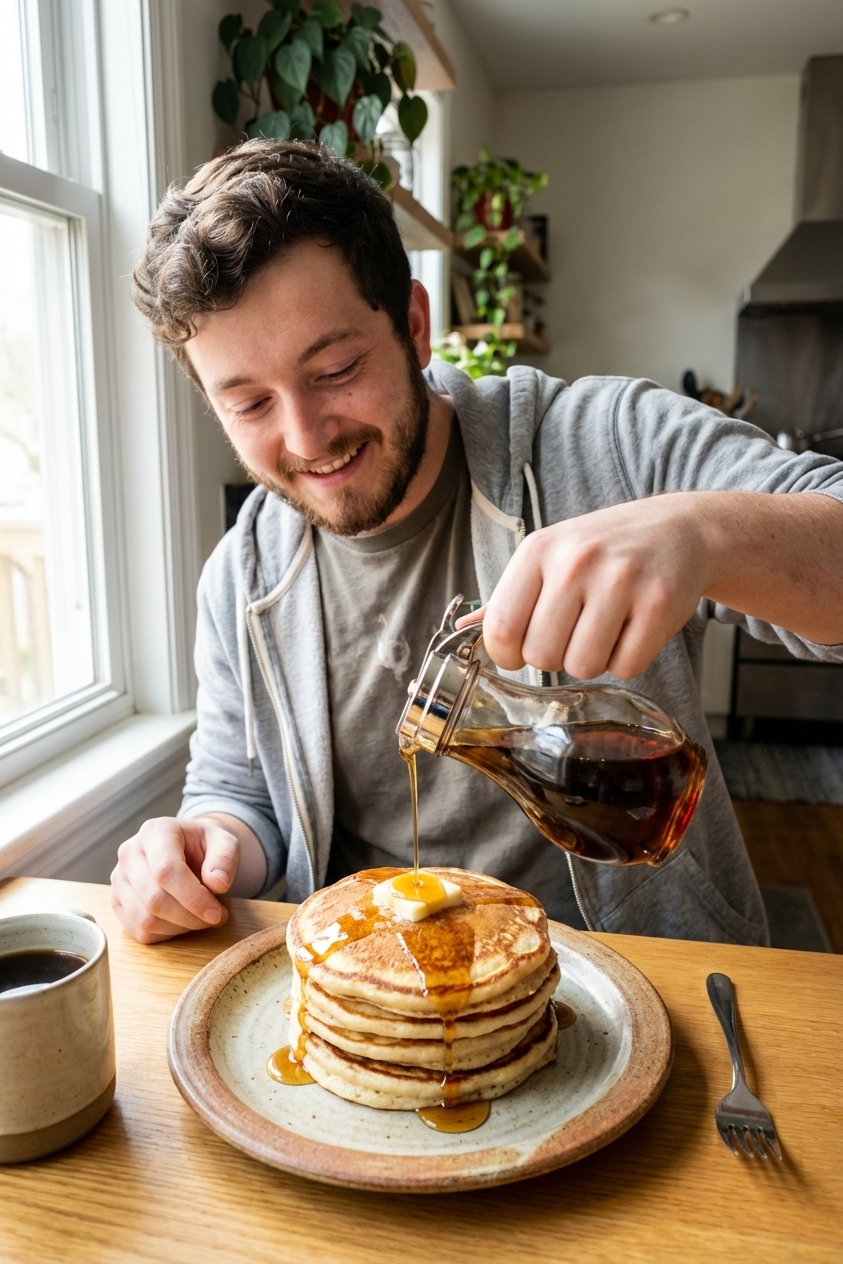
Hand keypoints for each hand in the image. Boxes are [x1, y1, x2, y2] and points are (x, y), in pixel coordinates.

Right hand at [111, 816, 239, 943]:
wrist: (189, 848)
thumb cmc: (205, 845)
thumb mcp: (225, 841)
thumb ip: (225, 858)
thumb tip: (218, 884)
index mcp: (155, 832)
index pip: (166, 871)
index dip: (193, 897)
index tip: (216, 913)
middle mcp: (130, 853)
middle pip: (154, 899)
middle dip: (190, 917)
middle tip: (215, 917)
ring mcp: (119, 879)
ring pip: (145, 919)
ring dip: (180, 927)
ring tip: (200, 918)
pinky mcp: (117, 902)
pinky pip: (139, 931)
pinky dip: (166, 934)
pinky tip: (183, 921)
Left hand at [459, 494, 710, 679]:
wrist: (679, 529)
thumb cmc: (603, 550)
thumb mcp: (549, 557)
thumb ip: (508, 597)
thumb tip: (461, 632)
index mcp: (538, 551)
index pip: (500, 628)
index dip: (507, 655)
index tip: (522, 650)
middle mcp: (575, 562)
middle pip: (541, 656)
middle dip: (555, 657)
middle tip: (574, 633)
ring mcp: (620, 581)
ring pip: (583, 666)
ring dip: (592, 661)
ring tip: (605, 629)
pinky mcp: (659, 604)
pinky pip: (627, 667)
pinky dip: (629, 660)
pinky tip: (633, 629)